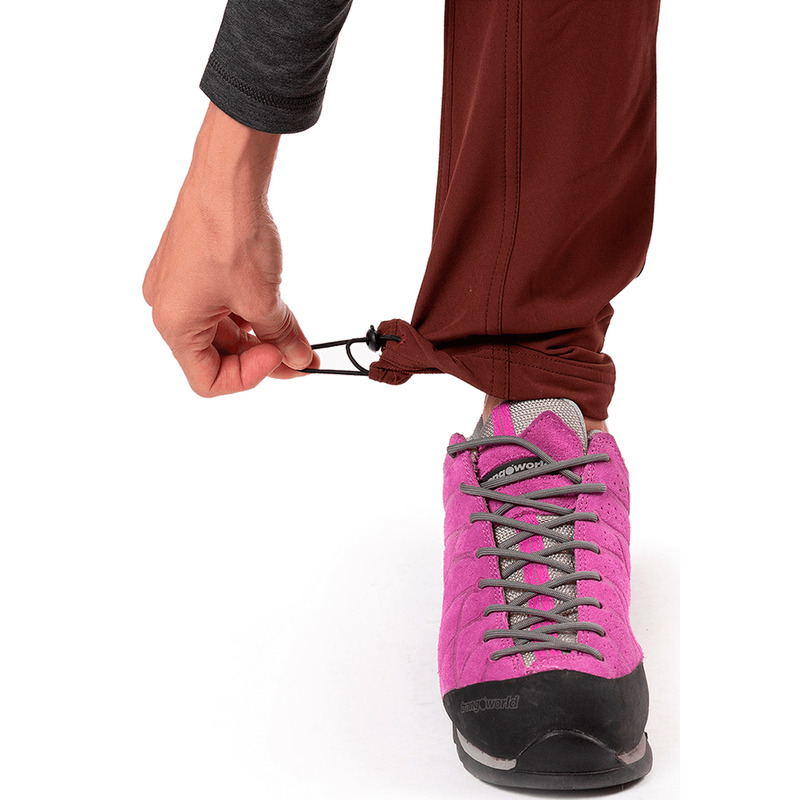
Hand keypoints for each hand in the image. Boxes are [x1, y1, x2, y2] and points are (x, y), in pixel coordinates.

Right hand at [143, 103, 318, 396]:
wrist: (226, 177)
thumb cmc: (230, 235)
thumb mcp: (263, 300)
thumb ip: (281, 337)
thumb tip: (297, 358)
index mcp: (174, 324)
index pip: (207, 380)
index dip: (248, 378)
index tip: (280, 358)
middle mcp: (168, 307)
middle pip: (217, 354)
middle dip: (261, 357)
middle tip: (301, 357)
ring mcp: (178, 284)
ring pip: (223, 328)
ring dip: (259, 336)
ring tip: (296, 334)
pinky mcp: (193, 266)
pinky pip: (221, 302)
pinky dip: (249, 311)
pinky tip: (279, 312)